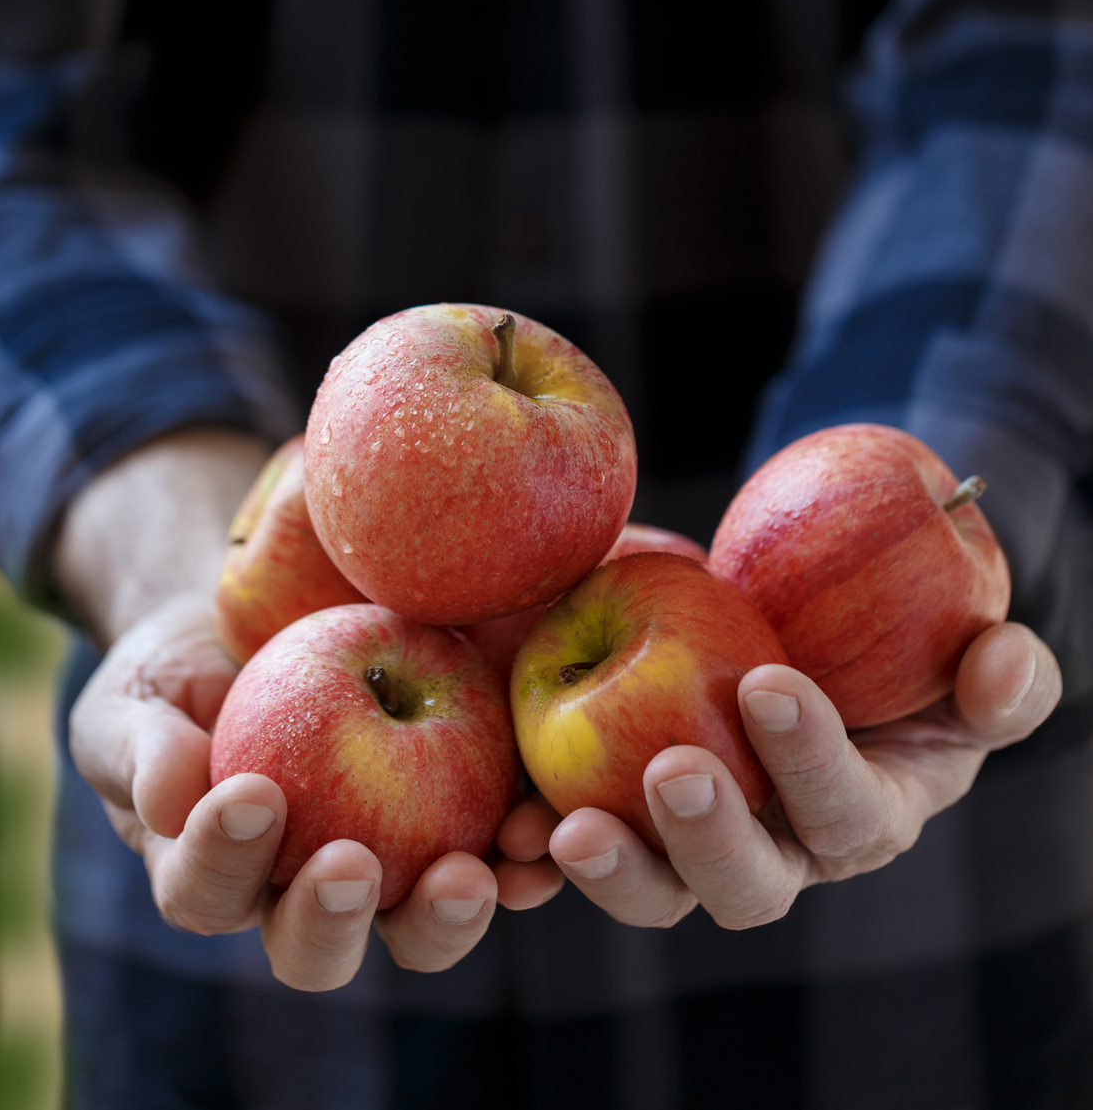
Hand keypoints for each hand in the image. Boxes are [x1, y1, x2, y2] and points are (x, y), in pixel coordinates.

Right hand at [69, 594, 564, 989]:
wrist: (259, 618)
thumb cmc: (178, 669)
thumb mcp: (137, 696)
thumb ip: (144, 747)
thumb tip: (176, 797)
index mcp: (212, 871)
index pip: (206, 891)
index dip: (225, 859)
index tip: (252, 794)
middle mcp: (296, 890)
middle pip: (315, 945)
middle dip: (335, 918)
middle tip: (351, 865)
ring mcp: (383, 862)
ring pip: (414, 927)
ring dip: (443, 914)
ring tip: (468, 878)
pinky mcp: (454, 817)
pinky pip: (492, 860)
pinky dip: (519, 861)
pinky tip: (538, 838)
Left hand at [496, 621, 1060, 929]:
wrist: (781, 611)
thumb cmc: (887, 629)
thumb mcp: (955, 639)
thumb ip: (1001, 669)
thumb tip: (1000, 663)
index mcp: (864, 812)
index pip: (849, 812)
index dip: (817, 760)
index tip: (772, 682)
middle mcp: (781, 851)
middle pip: (748, 887)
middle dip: (712, 840)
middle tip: (670, 774)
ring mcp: (692, 847)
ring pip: (657, 894)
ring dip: (616, 874)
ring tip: (566, 831)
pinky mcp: (621, 821)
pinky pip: (579, 857)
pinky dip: (536, 853)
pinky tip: (504, 828)